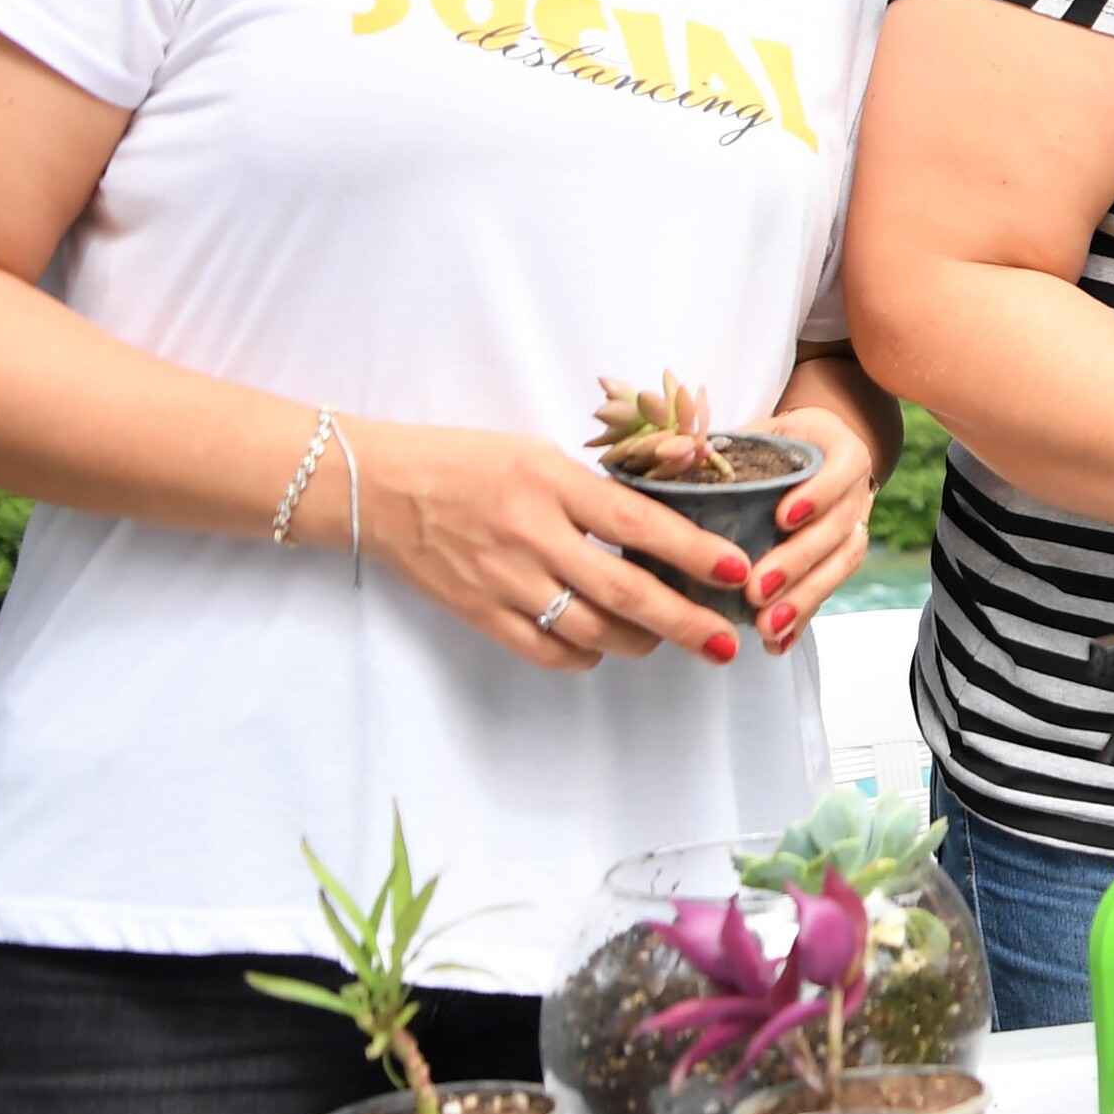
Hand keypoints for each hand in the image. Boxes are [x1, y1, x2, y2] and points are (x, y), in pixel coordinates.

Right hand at [357, 420, 751, 672]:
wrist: (377, 488)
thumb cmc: (465, 462)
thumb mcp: (538, 456)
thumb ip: (594, 492)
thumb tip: (660, 529)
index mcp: (552, 483)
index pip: (639, 523)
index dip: (693, 551)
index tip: (736, 570)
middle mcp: (532, 534)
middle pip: (624, 592)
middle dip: (685, 622)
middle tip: (724, 642)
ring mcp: (503, 579)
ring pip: (590, 631)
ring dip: (639, 642)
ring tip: (666, 637)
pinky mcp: (478, 612)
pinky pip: (545, 651)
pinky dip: (584, 657)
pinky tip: (602, 648)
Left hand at [745, 400, 881, 652]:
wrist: (810, 452)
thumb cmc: (772, 442)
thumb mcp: (754, 432)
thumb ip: (721, 444)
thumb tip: (682, 455)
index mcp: (839, 450)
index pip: (843, 469)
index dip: (819, 494)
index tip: (783, 517)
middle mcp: (856, 492)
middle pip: (840, 529)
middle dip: (799, 561)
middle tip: (757, 589)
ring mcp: (854, 528)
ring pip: (841, 565)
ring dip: (804, 598)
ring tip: (766, 626)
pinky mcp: (839, 561)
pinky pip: (828, 591)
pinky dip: (802, 620)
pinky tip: (776, 643)